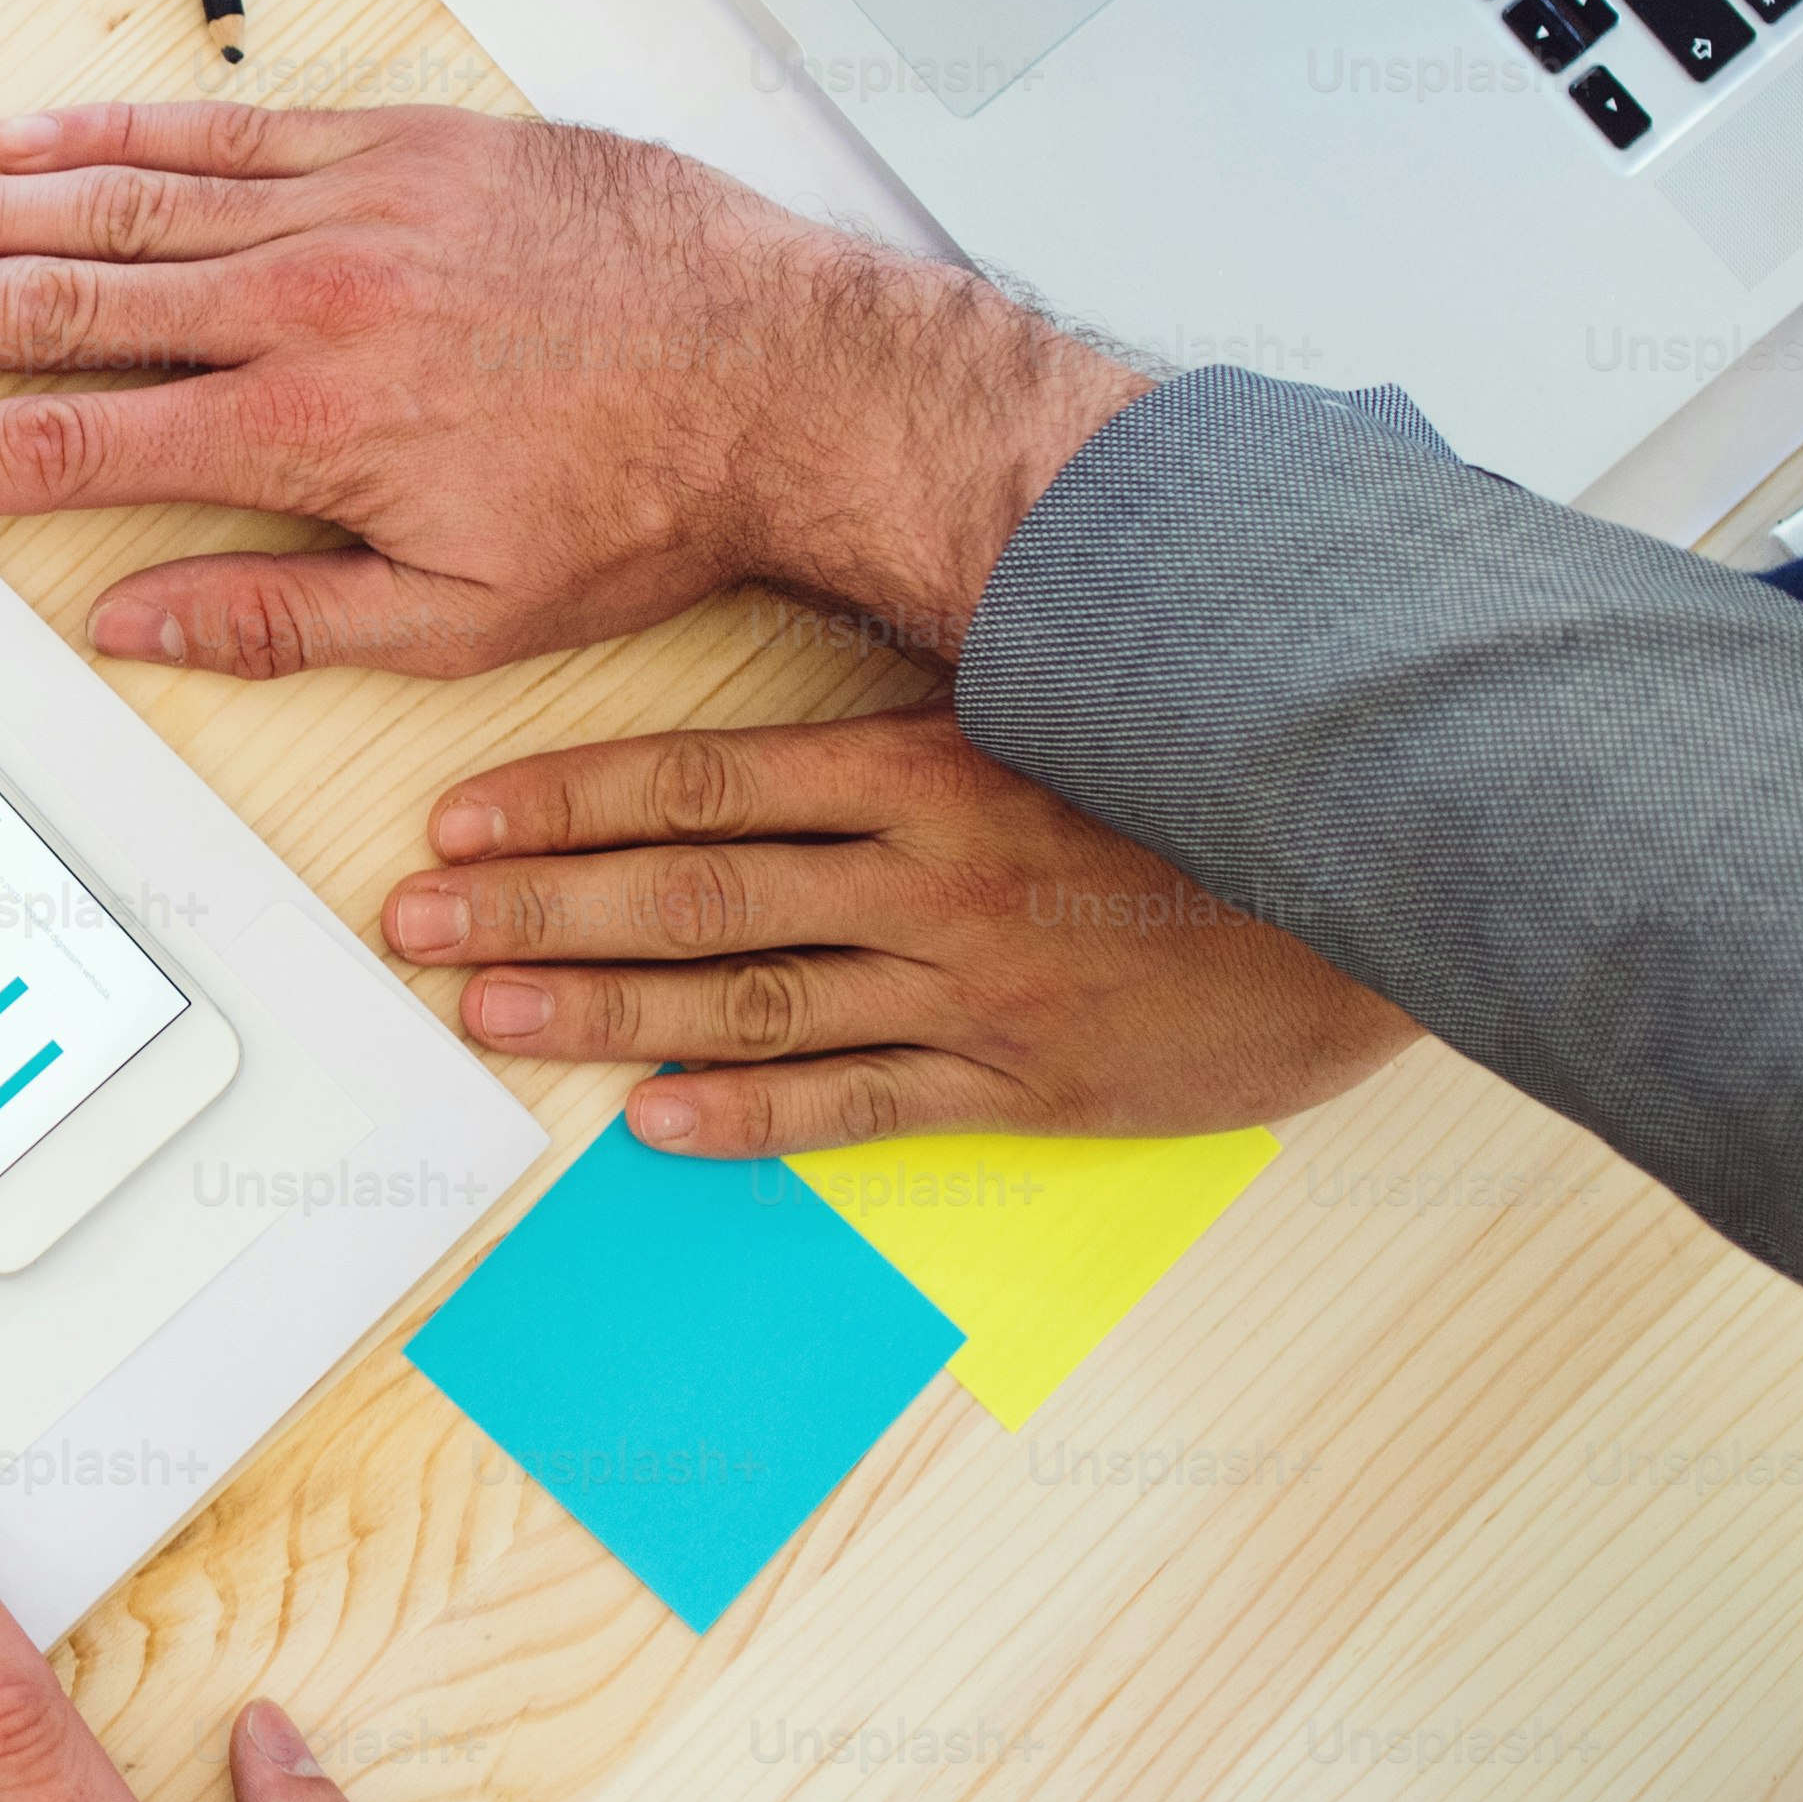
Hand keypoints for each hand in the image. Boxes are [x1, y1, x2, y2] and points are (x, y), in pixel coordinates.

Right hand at [0, 101, 1152, 680]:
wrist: (792, 375)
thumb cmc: (642, 505)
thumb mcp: (463, 617)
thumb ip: (277, 618)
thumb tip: (124, 621)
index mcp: (301, 430)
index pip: (57, 445)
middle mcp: (301, 303)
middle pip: (50, 302)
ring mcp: (349, 209)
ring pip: (118, 205)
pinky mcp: (406, 149)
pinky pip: (230, 133)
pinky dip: (122, 136)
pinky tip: (30, 139)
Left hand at [398, 707, 1417, 1153]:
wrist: (1388, 873)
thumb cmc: (1203, 780)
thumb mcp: (1053, 702)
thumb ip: (919, 703)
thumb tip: (786, 681)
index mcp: (928, 762)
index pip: (701, 776)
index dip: (564, 801)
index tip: (458, 821)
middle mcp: (929, 871)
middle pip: (688, 887)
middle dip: (534, 908)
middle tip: (414, 926)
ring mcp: (972, 980)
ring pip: (745, 996)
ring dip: (601, 1009)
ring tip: (487, 1014)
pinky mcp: (1027, 1078)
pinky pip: (863, 1099)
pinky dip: (751, 1113)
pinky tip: (655, 1120)